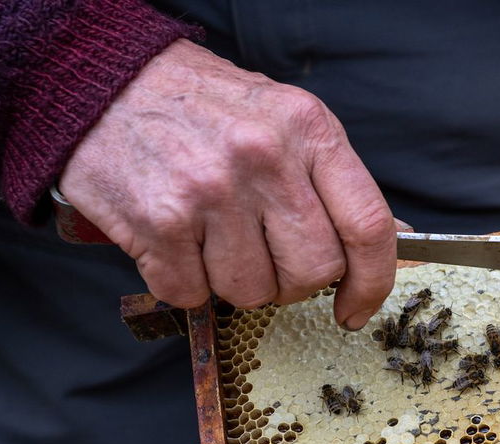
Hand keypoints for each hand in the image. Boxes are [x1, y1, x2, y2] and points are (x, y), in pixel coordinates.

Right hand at [59, 39, 396, 328]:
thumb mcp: (286, 121)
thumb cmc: (202, 108)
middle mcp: (264, 158)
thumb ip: (336, 181)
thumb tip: (397, 237)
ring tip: (210, 236)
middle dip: (293, 282)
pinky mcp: (158, 221)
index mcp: (308, 129)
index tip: (356, 307)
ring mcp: (210, 190)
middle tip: (263, 255)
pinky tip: (174, 240)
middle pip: (314, 270)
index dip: (372, 283)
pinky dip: (183, 282)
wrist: (102, 80)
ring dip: (233, 281)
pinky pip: (191, 294)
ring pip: (253, 291)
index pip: (368, 226)